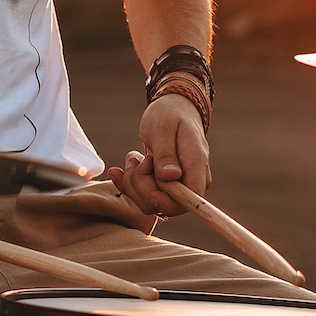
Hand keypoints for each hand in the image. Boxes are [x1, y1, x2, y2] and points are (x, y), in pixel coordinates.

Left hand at [107, 94, 211, 216]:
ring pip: (150, 202)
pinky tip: (118, 171)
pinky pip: (143, 196)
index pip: (191, 201)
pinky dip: (128, 184)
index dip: (169, 204)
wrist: (172, 110)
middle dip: (141, 186)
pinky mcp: (163, 186)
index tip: (150, 193)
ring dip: (133, 183)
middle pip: (165, 204)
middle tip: (136, 159)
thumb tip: (171, 177)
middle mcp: (190, 181)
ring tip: (132, 158)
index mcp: (196, 166)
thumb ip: (166, 154)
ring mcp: (177, 186)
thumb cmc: (169, 115)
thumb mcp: (163, 129)